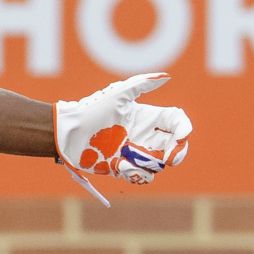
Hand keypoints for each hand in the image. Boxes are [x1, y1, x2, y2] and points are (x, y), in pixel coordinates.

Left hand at [55, 73, 191, 205]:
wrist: (69, 132)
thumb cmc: (92, 109)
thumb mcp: (118, 94)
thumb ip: (142, 84)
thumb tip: (167, 76)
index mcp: (149, 118)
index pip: (177, 123)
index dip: (184, 129)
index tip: (181, 137)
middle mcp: (146, 136)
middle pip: (177, 147)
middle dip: (177, 153)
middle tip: (169, 159)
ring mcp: (136, 153)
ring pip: (159, 165)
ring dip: (148, 164)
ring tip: (125, 158)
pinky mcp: (125, 167)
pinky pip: (143, 176)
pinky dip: (135, 174)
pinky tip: (119, 166)